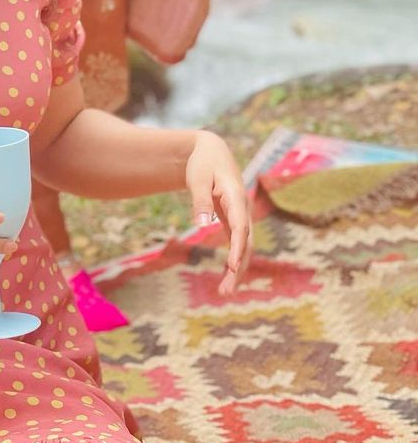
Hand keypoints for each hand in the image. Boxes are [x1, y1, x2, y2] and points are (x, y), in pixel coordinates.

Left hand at [185, 131, 253, 295]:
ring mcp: (240, 215)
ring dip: (237, 269)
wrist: (211, 150)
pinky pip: (237, 243)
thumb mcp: (197, 178)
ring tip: (225, 292)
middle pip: (245, 243)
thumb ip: (200, 201)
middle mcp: (242, 209)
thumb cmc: (203, 163)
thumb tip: (201, 225)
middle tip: (226, 291)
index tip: (232, 267)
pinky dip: (234, 260)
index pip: (240, 227)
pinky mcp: (233, 220)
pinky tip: (228, 277)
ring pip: (244, 246)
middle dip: (237, 268)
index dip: (237, 247)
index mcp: (236, 197)